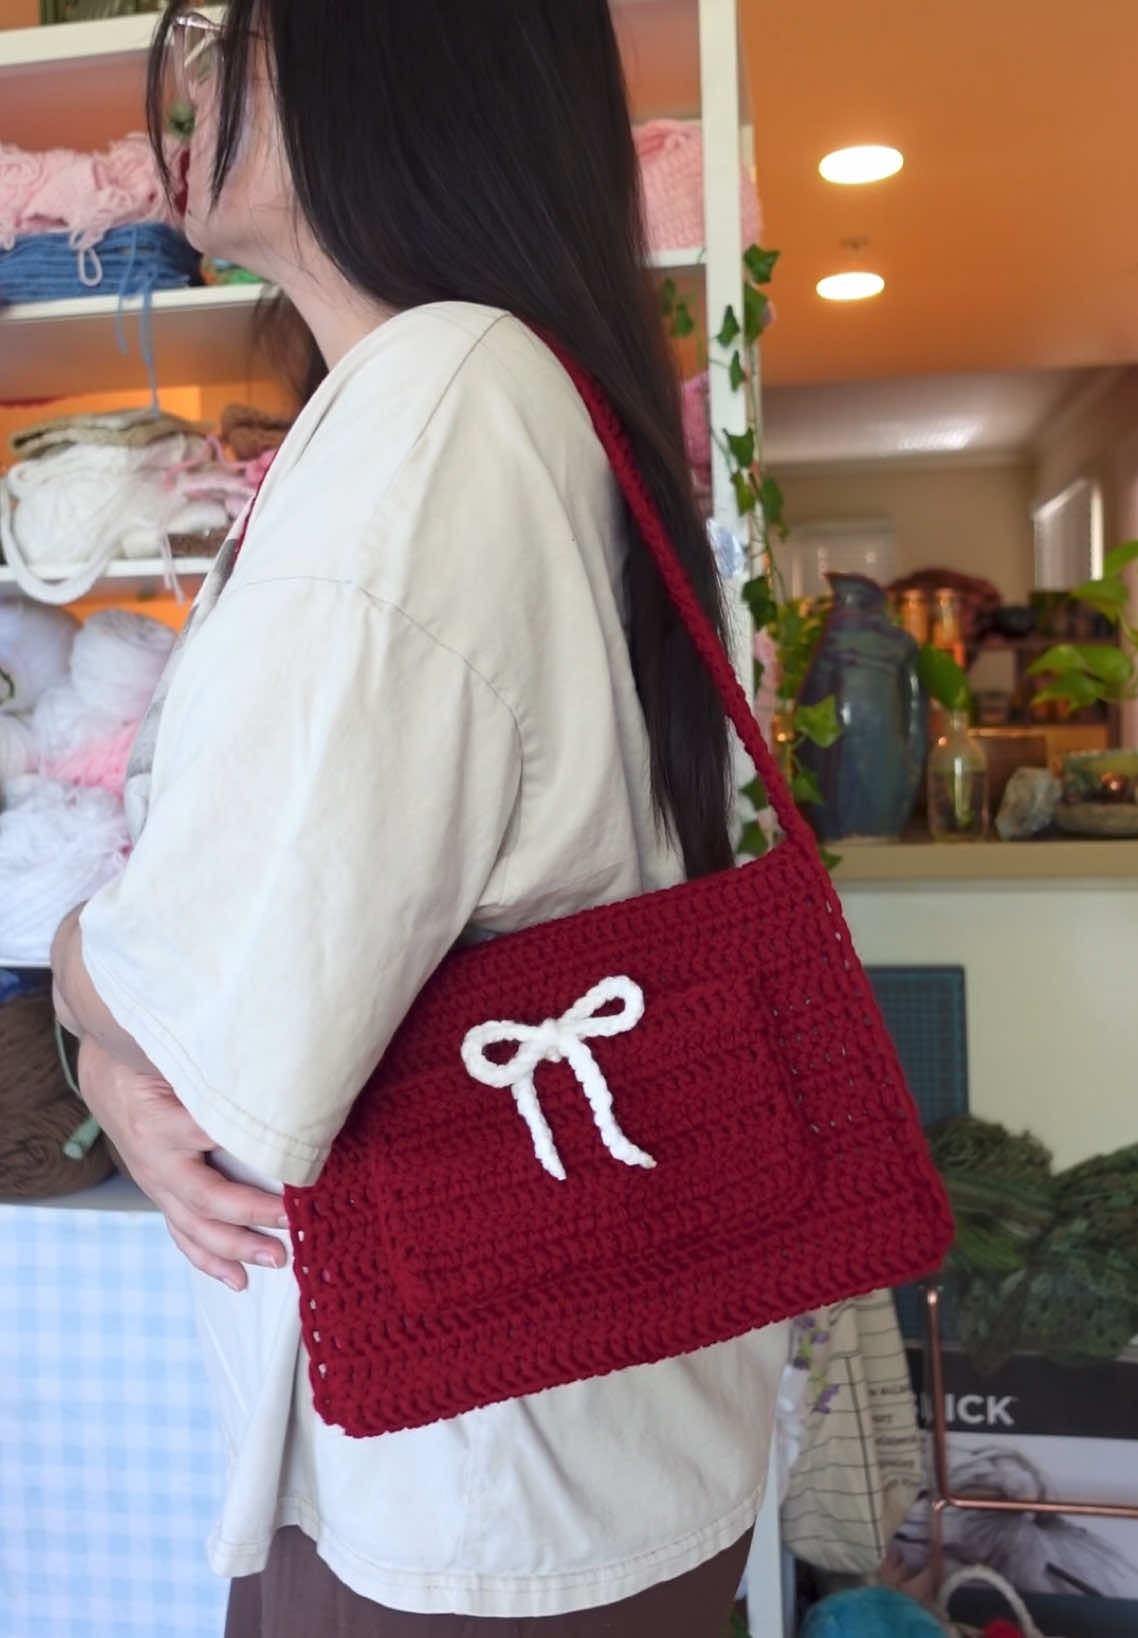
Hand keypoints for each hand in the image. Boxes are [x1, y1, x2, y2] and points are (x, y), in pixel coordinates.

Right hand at [77, 1036, 289, 1290]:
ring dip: (236, 1247)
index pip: (213, 1140)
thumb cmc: (158, 1062)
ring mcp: (157, 1182)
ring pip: (194, 1224)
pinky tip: (238, 1280)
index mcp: (163, 1120)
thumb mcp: (183, 1061)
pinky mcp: (162, 1194)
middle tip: (290, 1220)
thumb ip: (220, 1077)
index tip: (295, 1162)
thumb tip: (283, 1086)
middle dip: (250, 1213)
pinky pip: (184, 1233)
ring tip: (276, 1259)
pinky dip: (210, 1260)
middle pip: (205, 1196)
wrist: (108, 1077)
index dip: (252, 1151)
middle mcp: (157, 1158)